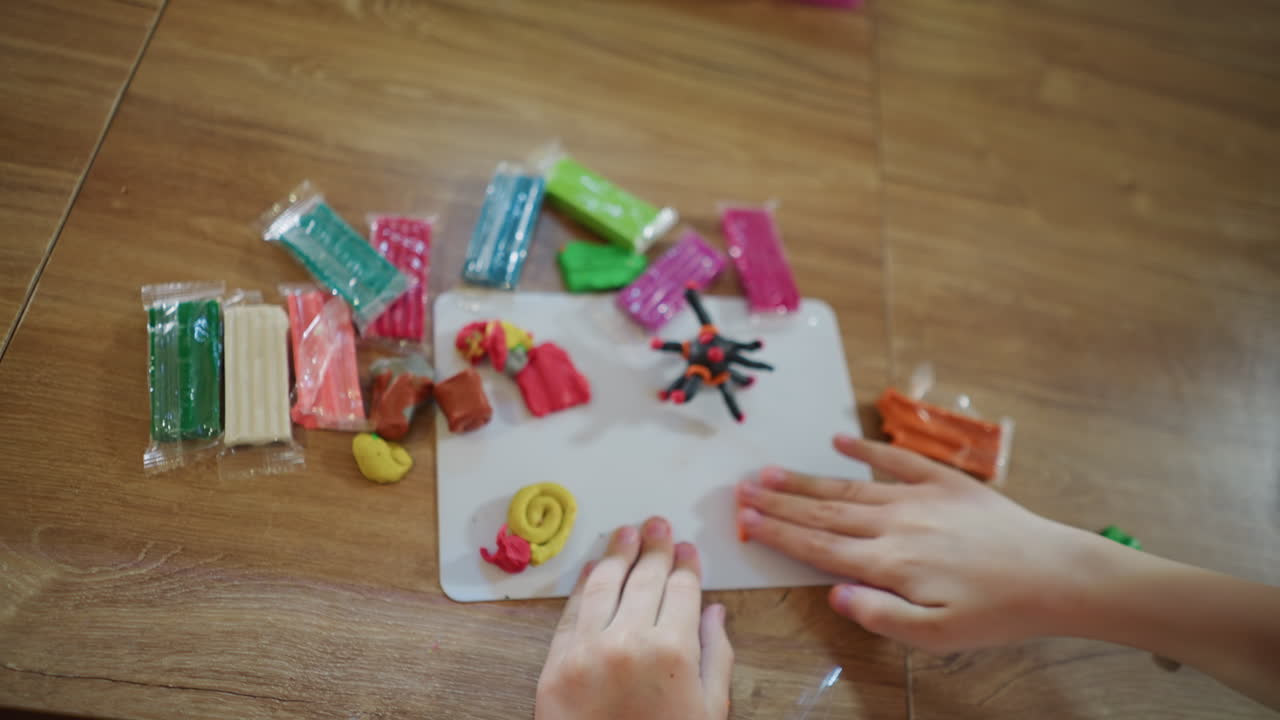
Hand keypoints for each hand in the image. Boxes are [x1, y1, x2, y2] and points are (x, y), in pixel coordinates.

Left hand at [536, 517, 733, 719]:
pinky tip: (592, 567)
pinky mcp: (556, 664)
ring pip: (604, 585)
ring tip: (626, 532)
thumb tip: (715, 613)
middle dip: (654, 548)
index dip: (686, 565)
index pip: (682, 590)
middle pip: (645, 579)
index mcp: (674, 651)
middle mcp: (629, 640)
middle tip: (658, 524)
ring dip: (617, 553)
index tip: (687, 549)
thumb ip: (716, 658)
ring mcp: (588, 649)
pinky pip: (572, 611)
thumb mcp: (709, 712)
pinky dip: (583, 584)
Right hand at [736, 435, 1095, 652]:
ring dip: (807, 480)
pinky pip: (897, 459)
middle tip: (741, 490)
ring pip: (849, 487)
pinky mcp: (947, 482)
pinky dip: (866, 449)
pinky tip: (839, 441)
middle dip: (779, 502)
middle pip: (824, 512)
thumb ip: (881, 615)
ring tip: (770, 471)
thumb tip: (834, 593)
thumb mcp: (938, 635)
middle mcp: (896, 524)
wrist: (1056, 574)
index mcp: (889, 563)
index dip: (778, 533)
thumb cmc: (998, 612)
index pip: (819, 546)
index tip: (744, 520)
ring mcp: (920, 498)